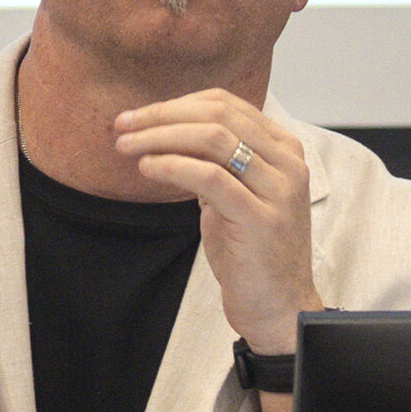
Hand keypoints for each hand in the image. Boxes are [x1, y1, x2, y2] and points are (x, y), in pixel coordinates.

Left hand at [111, 90, 323, 361]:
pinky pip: (210, 177)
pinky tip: (148, 168)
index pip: (225, 104)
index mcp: (283, 148)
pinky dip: (173, 166)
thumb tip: (162, 132)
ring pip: (213, 139)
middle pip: (218, 115)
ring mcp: (278, 189)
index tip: (136, 117)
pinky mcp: (260, 218)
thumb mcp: (232, 194)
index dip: (175, 105)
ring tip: (127, 147)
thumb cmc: (251, 251)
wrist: (278, 306)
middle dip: (162, 116)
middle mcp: (288, 162)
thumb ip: (212, 162)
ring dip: (161, 138)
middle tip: (122, 126)